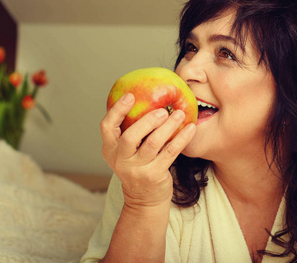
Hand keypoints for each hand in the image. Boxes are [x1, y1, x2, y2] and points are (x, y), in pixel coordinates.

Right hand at [100, 93, 195, 211]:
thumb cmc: (137, 167)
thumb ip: (129, 131)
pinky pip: (170, 152)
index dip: (117, 110)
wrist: (144, 199)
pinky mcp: (155, 175)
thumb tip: (146, 99)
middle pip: (130, 136)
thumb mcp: (126, 152)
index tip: (130, 96)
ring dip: (168, 127)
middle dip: (147, 121)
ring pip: (153, 143)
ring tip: (179, 114)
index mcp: (110, 149)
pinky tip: (190, 128)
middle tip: (163, 110)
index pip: (106, 126)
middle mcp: (121, 159)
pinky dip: (181, 138)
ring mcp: (137, 169)